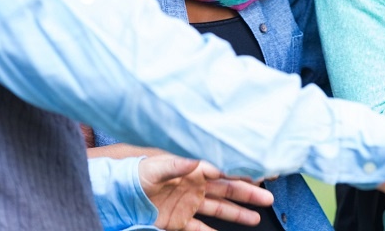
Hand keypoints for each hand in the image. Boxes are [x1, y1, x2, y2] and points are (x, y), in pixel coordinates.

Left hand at [139, 154, 274, 230]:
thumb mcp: (157, 167)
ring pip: (219, 209)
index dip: (242, 172)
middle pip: (227, 190)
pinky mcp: (179, 220)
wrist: (117, 194)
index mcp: (193, 170)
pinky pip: (200, 228)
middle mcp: (195, 186)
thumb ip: (178, 164)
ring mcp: (189, 204)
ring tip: (257, 219)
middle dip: (248, 194)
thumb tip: (199, 161)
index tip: (261, 174)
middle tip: (268, 198)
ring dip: (237, 213)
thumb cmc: (137, 174)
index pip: (223, 171)